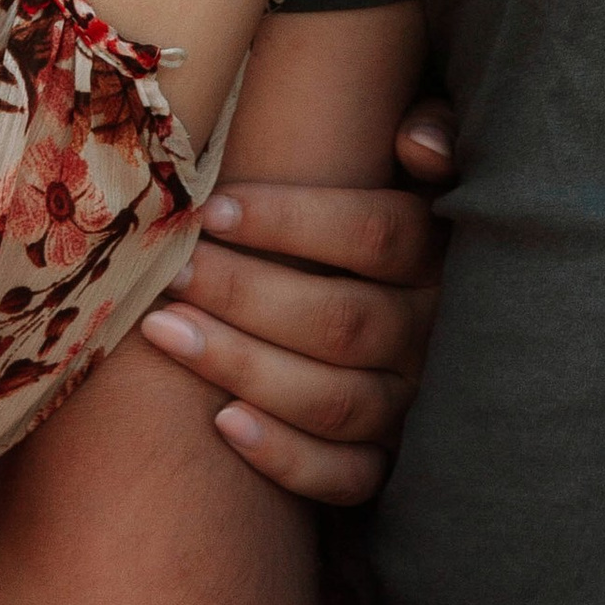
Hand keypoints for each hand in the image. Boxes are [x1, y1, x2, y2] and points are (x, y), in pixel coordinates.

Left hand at [138, 96, 462, 502]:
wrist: (417, 307)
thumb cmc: (392, 213)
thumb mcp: (425, 158)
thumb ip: (432, 128)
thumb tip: (415, 143)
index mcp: (440, 254)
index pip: (377, 236)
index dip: (293, 223)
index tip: (212, 210)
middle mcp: (434, 333)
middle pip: (342, 322)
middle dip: (245, 293)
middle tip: (172, 270)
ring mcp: (415, 403)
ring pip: (333, 400)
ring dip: (243, 367)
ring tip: (164, 332)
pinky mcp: (393, 460)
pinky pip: (346, 477)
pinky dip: (285, 458)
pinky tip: (221, 424)